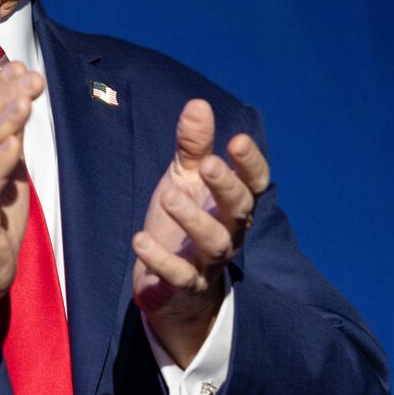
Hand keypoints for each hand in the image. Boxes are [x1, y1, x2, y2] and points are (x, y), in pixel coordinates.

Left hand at [132, 100, 270, 366]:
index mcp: (232, 205)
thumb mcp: (185, 180)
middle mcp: (229, 233)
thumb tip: (198, 104)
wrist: (170, 290)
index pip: (254, 184)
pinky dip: (160, 259)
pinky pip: (179, 276)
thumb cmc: (182, 224)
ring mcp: (208, 263)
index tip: (237, 140)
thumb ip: (192, 146)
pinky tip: (139, 239)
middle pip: (239, 210)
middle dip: (226, 186)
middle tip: (207, 164)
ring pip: (215, 242)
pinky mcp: (184, 287)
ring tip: (168, 194)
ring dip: (194, 218)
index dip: (250, 164)